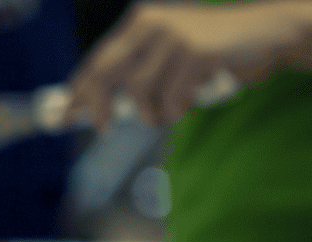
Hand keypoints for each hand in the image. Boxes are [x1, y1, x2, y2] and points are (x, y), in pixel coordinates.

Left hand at [68, 0, 311, 126]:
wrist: (266, 33)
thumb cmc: (211, 52)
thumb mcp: (166, 56)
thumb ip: (133, 74)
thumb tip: (93, 108)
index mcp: (139, 21)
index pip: (97, 61)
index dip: (79, 91)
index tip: (66, 116)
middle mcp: (151, 23)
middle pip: (107, 75)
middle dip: (100, 108)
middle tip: (104, 129)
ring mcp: (174, 36)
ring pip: (140, 93)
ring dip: (153, 112)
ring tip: (173, 110)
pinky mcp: (196, 51)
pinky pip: (171, 97)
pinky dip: (180, 108)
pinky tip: (194, 100)